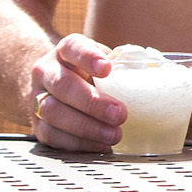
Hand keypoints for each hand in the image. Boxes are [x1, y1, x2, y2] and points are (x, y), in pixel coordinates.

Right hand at [29, 34, 122, 150]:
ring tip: (113, 134)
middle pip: (63, 85)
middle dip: (92, 103)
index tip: (106, 69)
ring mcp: (36, 98)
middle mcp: (46, 71)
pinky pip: (52, 135)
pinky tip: (99, 144)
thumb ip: (120, 68)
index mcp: (65, 51)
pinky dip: (77, 143)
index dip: (88, 57)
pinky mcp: (37, 124)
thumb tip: (155, 80)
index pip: (73, 47)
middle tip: (119, 114)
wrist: (50, 83)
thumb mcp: (100, 61)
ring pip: (53, 112)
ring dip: (86, 127)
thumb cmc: (85, 72)